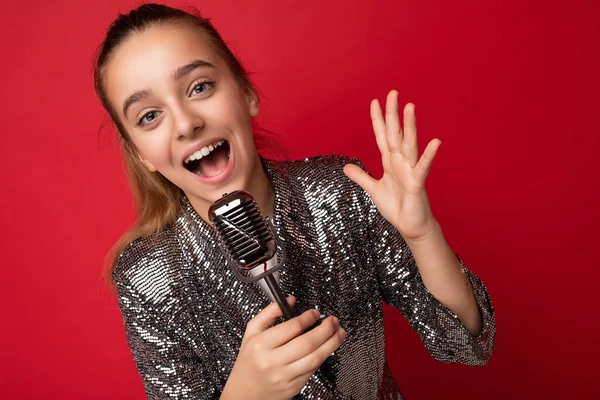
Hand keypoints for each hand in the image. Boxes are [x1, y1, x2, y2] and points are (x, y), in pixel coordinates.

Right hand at [221, 296, 345, 399]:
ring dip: (331, 344)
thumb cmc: (249, 359)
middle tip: (334, 321)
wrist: (244, 392)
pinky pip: (313, 370)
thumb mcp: (252, 331)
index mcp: (261, 344)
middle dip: (326, 330)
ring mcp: (284, 376)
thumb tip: (291, 300)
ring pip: (314, 358)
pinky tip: (327, 348)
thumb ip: (270, 312)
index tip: (315, 313)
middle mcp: (272, 361)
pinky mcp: (293, 387)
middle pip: (307, 343)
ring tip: (339, 333)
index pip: (292, 327)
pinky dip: (323, 357)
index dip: (308, 318)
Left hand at [343, 90, 439, 239]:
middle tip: (392, 93)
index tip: (374, 101)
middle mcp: (400, 161)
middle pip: (395, 133)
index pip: (382, 136)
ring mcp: (409, 170)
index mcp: (389, 161)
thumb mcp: (373, 189)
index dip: (377, 120)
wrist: (410, 225)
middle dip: (392, 114)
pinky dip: (429, 155)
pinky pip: (422, 167)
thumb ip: (361, 177)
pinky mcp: (417, 183)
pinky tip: (436, 142)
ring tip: (410, 107)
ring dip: (409, 126)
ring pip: (409, 144)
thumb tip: (346, 167)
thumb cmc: (396, 206)